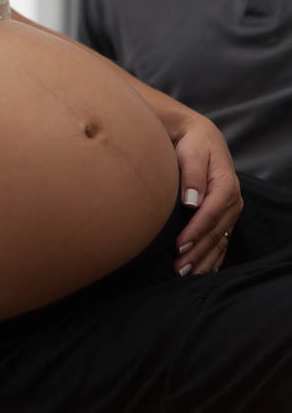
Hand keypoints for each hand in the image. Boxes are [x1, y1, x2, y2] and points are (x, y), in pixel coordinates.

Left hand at [172, 115, 242, 275]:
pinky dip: (213, 257)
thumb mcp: (192, 153)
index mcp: (226, 185)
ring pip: (219, 240)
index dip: (196, 231)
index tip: (179, 245)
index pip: (211, 213)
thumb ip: (192, 175)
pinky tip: (202, 270)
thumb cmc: (193, 144)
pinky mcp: (226, 216)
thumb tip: (191, 201)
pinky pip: (222, 241)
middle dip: (198, 252)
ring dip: (204, 259)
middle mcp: (233, 201)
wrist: (201, 138)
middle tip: (179, 268)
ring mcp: (231, 211)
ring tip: (186, 273)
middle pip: (216, 232)